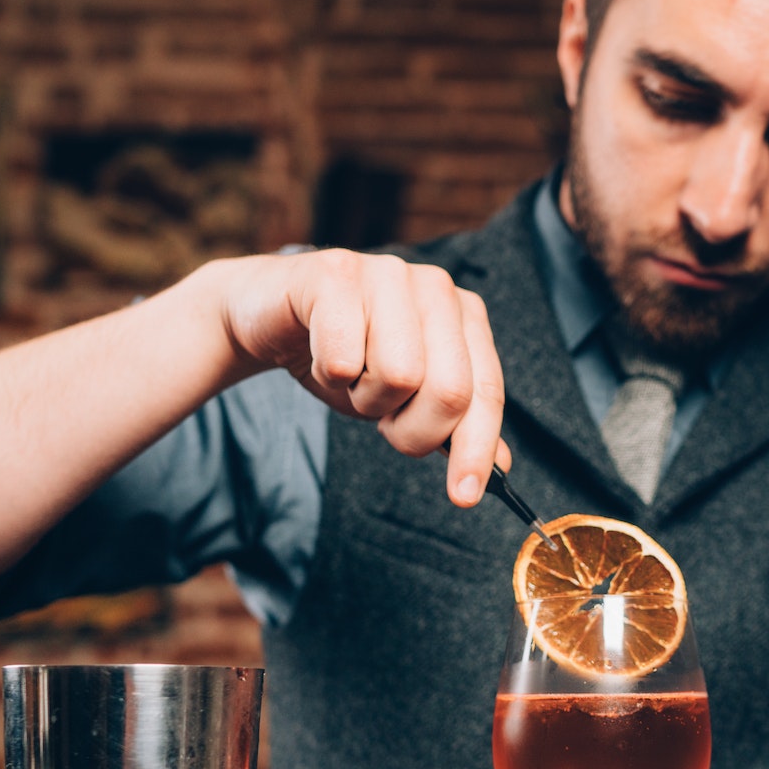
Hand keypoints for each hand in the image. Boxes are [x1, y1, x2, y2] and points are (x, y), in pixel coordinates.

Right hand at [200, 249, 510, 505]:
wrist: (270, 317)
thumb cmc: (345, 354)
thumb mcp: (404, 398)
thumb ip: (452, 425)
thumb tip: (498, 466)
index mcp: (464, 315)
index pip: (485, 391)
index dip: (476, 448)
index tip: (464, 496)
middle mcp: (436, 288)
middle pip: (450, 391)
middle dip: (412, 429)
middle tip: (381, 418)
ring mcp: (389, 273)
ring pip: (399, 376)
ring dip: (364, 397)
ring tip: (349, 375)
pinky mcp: (337, 272)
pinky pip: (343, 357)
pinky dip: (327, 374)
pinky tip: (321, 353)